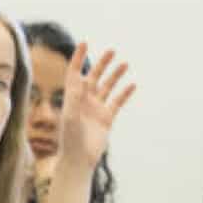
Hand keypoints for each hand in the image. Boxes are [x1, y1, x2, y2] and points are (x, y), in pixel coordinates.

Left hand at [58, 43, 135, 179]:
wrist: (79, 159)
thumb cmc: (70, 139)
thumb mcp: (71, 116)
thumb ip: (75, 97)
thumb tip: (80, 78)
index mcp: (72, 98)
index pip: (74, 73)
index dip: (78, 58)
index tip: (85, 43)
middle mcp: (83, 101)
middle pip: (93, 77)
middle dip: (101, 64)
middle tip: (112, 51)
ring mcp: (95, 109)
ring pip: (107, 87)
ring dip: (115, 76)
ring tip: (125, 64)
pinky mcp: (106, 118)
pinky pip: (117, 102)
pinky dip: (124, 93)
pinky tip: (132, 85)